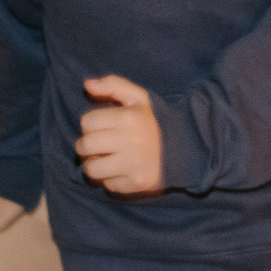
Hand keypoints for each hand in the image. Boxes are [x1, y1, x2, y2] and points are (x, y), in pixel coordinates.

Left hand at [76, 75, 162, 195]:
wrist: (185, 148)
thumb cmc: (153, 121)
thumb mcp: (138, 98)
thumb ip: (113, 85)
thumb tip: (87, 84)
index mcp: (129, 118)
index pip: (87, 122)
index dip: (90, 124)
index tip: (102, 126)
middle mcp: (131, 141)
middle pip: (85, 146)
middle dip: (86, 145)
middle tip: (98, 145)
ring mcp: (135, 165)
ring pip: (91, 169)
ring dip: (93, 164)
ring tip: (104, 158)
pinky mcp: (137, 183)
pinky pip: (108, 185)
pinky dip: (111, 179)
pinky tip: (121, 170)